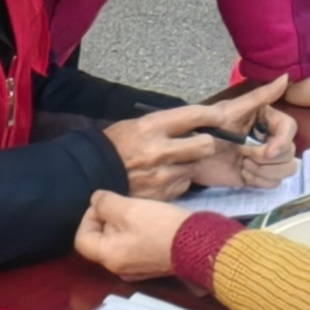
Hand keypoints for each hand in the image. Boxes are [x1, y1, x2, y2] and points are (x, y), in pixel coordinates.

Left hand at [77, 188, 189, 280]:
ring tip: (138, 212)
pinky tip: (150, 222)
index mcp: (109, 257)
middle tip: (124, 205)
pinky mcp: (150, 266)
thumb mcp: (129, 208)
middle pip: (99, 240)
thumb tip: (95, 201)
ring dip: (122, 225)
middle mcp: (118, 269)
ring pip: (117, 243)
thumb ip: (105, 203)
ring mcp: (135, 270)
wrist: (200, 244)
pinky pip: (133, 248)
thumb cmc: (161, 226)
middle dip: (107, 219)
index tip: (106, 204)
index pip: (82, 238)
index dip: (88, 217)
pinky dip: (135, 234)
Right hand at [98, 79, 295, 193]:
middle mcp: (160, 150)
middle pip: (205, 145)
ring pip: (195, 166)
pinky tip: (164, 177)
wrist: (91, 174)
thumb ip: (166, 124)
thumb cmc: (115, 146)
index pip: (194, 115)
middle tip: (198, 144)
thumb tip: (194, 123)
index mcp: (152, 126)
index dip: (212, 116)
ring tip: (173, 162)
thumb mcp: (136, 125)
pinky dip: (178, 180)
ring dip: (189, 164)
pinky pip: (183, 184)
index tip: (218, 118)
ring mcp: (162, 174)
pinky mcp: (162, 193)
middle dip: (206, 144)